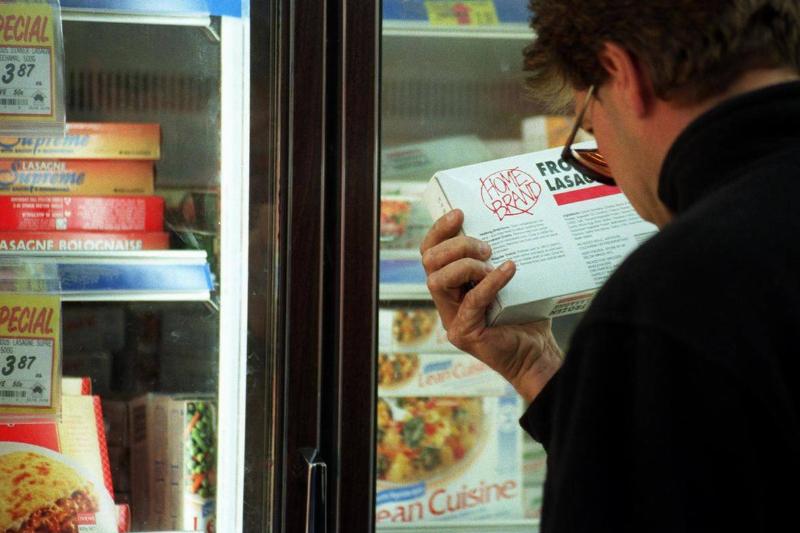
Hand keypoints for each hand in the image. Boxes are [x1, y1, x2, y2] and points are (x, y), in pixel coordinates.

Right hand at [420, 209, 562, 402]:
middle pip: (429, 262)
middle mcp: (446, 301)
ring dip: (465, 265)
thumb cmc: (526, 315)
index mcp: (451, 285)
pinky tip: (509, 269)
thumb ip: (498, 257)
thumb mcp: (508, 278)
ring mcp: (453, 319)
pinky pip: (472, 301)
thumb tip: (507, 220)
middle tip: (485, 246)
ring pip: (438, 281)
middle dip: (455, 246)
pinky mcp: (465, 334)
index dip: (439, 231)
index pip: (430, 252)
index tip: (459, 213)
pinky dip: (490, 282)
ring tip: (492, 260)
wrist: (538, 354)